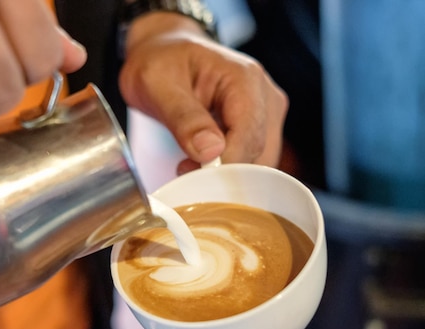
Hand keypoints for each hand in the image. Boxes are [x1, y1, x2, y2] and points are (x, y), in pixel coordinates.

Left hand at [119, 12, 287, 171]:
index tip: (194, 179)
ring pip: (259, 162)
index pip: (248, 135)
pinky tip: (200, 164)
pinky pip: (252, 160)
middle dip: (223, 173)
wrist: (164, 54)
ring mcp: (267, 113)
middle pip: (258, 152)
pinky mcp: (261, 128)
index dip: (225, 165)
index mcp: (244, 78)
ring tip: (188, 165)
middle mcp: (265, 95)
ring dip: (225, 175)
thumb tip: (210, 152)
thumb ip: (183, 117)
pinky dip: (227, 170)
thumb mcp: (157, 85)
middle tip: (183, 172)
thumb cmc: (160, 63)